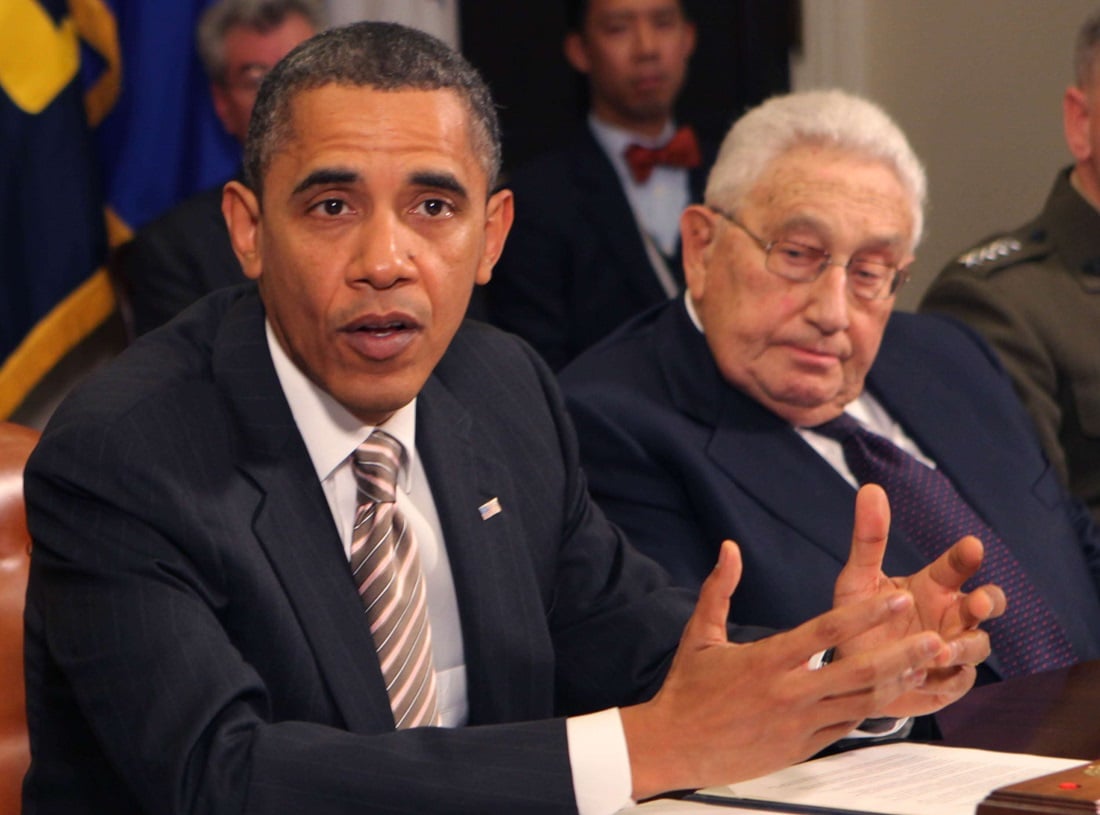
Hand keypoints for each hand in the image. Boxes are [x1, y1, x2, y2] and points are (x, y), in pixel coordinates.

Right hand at [621, 539, 948, 799]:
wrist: (673, 747)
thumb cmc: (686, 689)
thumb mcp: (697, 635)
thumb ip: (719, 590)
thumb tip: (729, 547)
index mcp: (766, 660)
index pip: (826, 632)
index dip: (866, 614)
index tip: (897, 599)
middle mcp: (789, 692)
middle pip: (857, 671)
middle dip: (901, 655)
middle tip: (937, 639)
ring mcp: (799, 723)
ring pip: (861, 702)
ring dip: (897, 683)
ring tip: (929, 666)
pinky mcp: (802, 747)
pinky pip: (846, 725)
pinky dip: (872, 709)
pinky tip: (894, 693)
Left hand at [832, 484, 1006, 716]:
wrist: (848, 671)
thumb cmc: (858, 619)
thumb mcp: (857, 579)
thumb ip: (868, 539)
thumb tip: (870, 489)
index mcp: (932, 585)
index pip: (957, 565)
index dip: (966, 556)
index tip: (971, 546)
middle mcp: (950, 615)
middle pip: (988, 604)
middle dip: (990, 601)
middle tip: (978, 602)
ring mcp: (952, 649)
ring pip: (978, 645)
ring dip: (964, 646)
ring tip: (940, 649)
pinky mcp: (946, 682)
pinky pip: (959, 681)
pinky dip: (946, 679)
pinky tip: (924, 677)